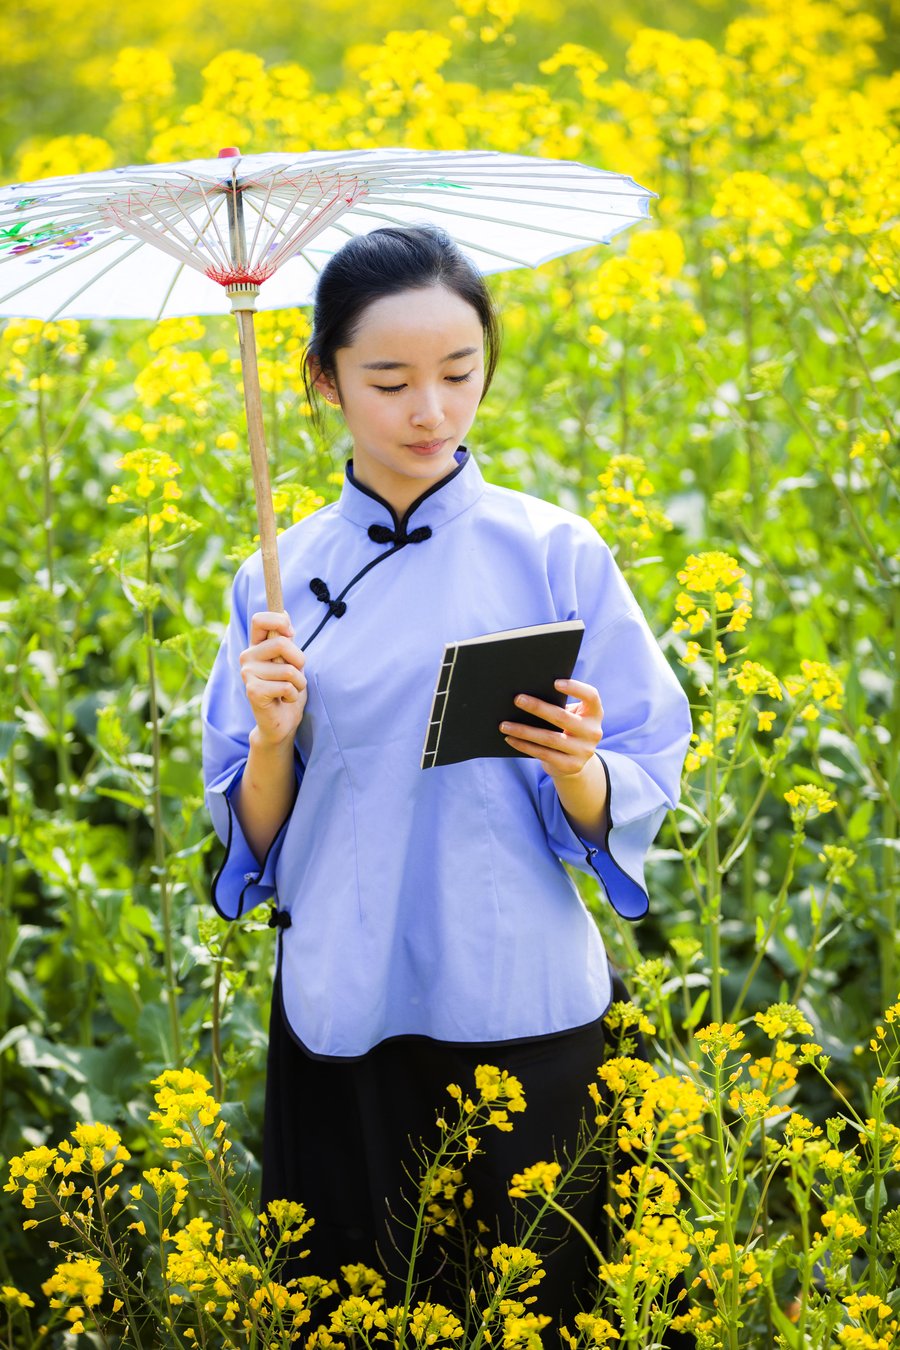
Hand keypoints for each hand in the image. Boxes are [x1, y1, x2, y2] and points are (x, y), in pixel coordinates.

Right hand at [240, 611, 307, 747]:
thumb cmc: (288, 688)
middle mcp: (247, 657)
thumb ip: (285, 639)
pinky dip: (293, 695)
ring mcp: (248, 674)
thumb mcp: (290, 660)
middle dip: (299, 660)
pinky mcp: (253, 691)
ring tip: (290, 690)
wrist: (282, 722)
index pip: (259, 619)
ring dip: (299, 683)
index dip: (279, 621)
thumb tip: (284, 613)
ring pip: (288, 669)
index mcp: (256, 646)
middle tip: (296, 674)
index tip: (290, 633)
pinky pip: (286, 686)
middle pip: (281, 643)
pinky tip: (284, 700)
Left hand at [499, 678, 603, 779]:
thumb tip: (526, 697)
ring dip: (523, 730)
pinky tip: (510, 738)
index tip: (554, 683)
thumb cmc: (566, 729)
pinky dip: (524, 746)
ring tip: (504, 724)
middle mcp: (593, 732)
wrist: (574, 762)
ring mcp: (584, 751)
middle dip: (537, 707)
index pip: (591, 696)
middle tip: (517, 699)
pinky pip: (543, 754)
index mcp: (594, 713)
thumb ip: (558, 705)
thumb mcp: (570, 716)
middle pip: (562, 717)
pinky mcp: (572, 766)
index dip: (575, 688)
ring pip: (549, 738)